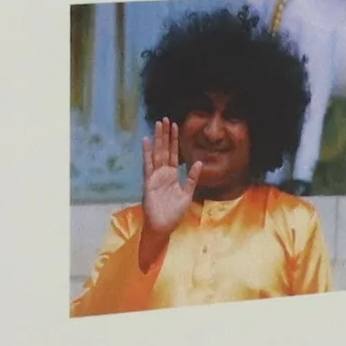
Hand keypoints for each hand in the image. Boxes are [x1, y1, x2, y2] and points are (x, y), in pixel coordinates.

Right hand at [138, 117, 201, 267]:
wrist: (163, 226)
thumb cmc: (174, 213)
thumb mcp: (188, 193)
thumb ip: (192, 178)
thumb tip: (199, 162)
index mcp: (172, 175)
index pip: (173, 153)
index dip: (174, 140)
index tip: (175, 125)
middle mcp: (162, 173)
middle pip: (164, 150)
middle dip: (165, 135)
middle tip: (164, 119)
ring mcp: (155, 176)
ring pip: (156, 153)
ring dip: (157, 139)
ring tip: (157, 124)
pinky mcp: (149, 182)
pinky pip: (148, 165)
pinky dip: (147, 153)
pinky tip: (147, 141)